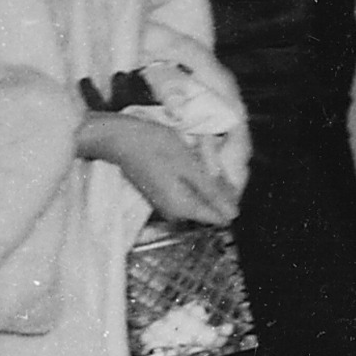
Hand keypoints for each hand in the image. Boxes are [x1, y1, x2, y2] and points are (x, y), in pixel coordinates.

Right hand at [79, 108, 239, 225]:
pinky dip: (193, 174)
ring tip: (194, 153)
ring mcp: (167, 203)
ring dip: (205, 176)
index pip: (219, 216)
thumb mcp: (189, 166)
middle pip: (209, 205)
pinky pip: (188, 188)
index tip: (223, 173)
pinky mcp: (163, 193)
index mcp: (183, 209)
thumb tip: (233, 216)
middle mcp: (175, 212)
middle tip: (205, 157)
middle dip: (216, 183)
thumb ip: (212, 192)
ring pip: (199, 194)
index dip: (229, 196)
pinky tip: (187, 156)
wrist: (122, 139)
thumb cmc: (156, 147)